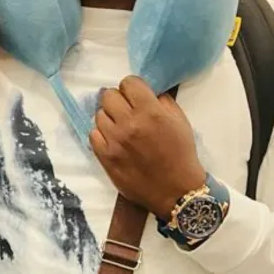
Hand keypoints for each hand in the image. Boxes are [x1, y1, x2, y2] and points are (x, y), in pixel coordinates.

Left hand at [90, 77, 206, 221]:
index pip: (128, 82)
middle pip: (109, 95)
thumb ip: (162, 102)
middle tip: (127, 111)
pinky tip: (113, 140)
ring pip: (99, 115)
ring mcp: (114, 141)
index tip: (136, 96)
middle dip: (119, 100)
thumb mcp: (180, 121)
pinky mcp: (105, 157)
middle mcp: (128, 123)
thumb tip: (146, 93)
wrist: (175, 190)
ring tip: (121, 127)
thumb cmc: (181, 154)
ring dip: (110, 117)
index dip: (132, 88)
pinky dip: (102, 134)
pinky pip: (93, 134)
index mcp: (149, 112)